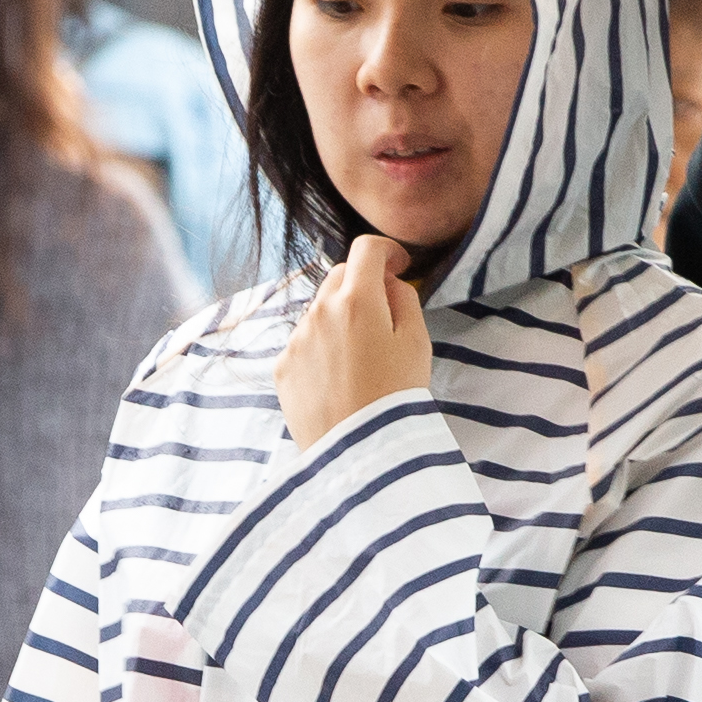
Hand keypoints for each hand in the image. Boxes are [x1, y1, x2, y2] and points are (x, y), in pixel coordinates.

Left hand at [277, 234, 433, 444]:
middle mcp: (319, 312)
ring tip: (362, 360)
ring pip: (320, 310)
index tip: (398, 266)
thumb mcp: (418, 343)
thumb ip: (405, 299)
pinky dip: (322, 349)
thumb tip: (389, 282)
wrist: (358, 452)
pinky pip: (304, 343)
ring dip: (340, 319)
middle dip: (363, 285)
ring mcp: (297, 339)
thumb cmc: (396, 398)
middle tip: (383, 316)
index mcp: (358, 300)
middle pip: (340, 276)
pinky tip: (340, 379)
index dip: (386, 251)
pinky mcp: (283, 366)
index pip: (366, 248)